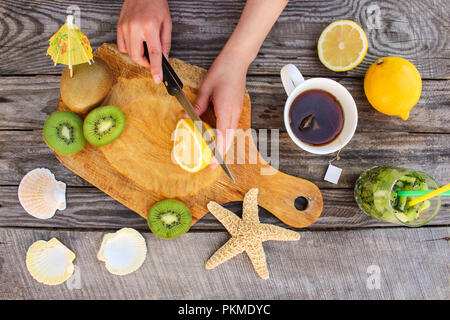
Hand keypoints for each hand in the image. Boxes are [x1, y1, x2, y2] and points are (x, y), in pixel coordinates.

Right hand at [117, 0, 171, 82]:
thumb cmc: (156, 4)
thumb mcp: (167, 23)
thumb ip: (165, 43)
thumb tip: (164, 59)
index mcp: (150, 26)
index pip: (153, 53)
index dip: (156, 69)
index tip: (157, 79)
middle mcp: (135, 27)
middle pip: (137, 57)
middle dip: (146, 63)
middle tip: (153, 61)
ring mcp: (125, 27)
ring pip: (129, 53)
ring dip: (139, 56)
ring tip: (146, 49)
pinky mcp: (119, 26)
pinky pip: (122, 46)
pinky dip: (130, 49)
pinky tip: (137, 43)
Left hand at [193, 50, 249, 167]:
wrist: (236, 61)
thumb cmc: (221, 72)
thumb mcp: (206, 89)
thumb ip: (198, 106)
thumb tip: (186, 118)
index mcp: (226, 110)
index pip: (223, 137)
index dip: (219, 152)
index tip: (214, 163)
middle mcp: (234, 113)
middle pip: (229, 139)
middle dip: (222, 154)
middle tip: (213, 165)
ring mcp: (237, 111)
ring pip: (231, 134)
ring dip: (224, 145)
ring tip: (215, 155)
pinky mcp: (236, 108)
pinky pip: (231, 126)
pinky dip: (225, 136)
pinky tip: (218, 138)